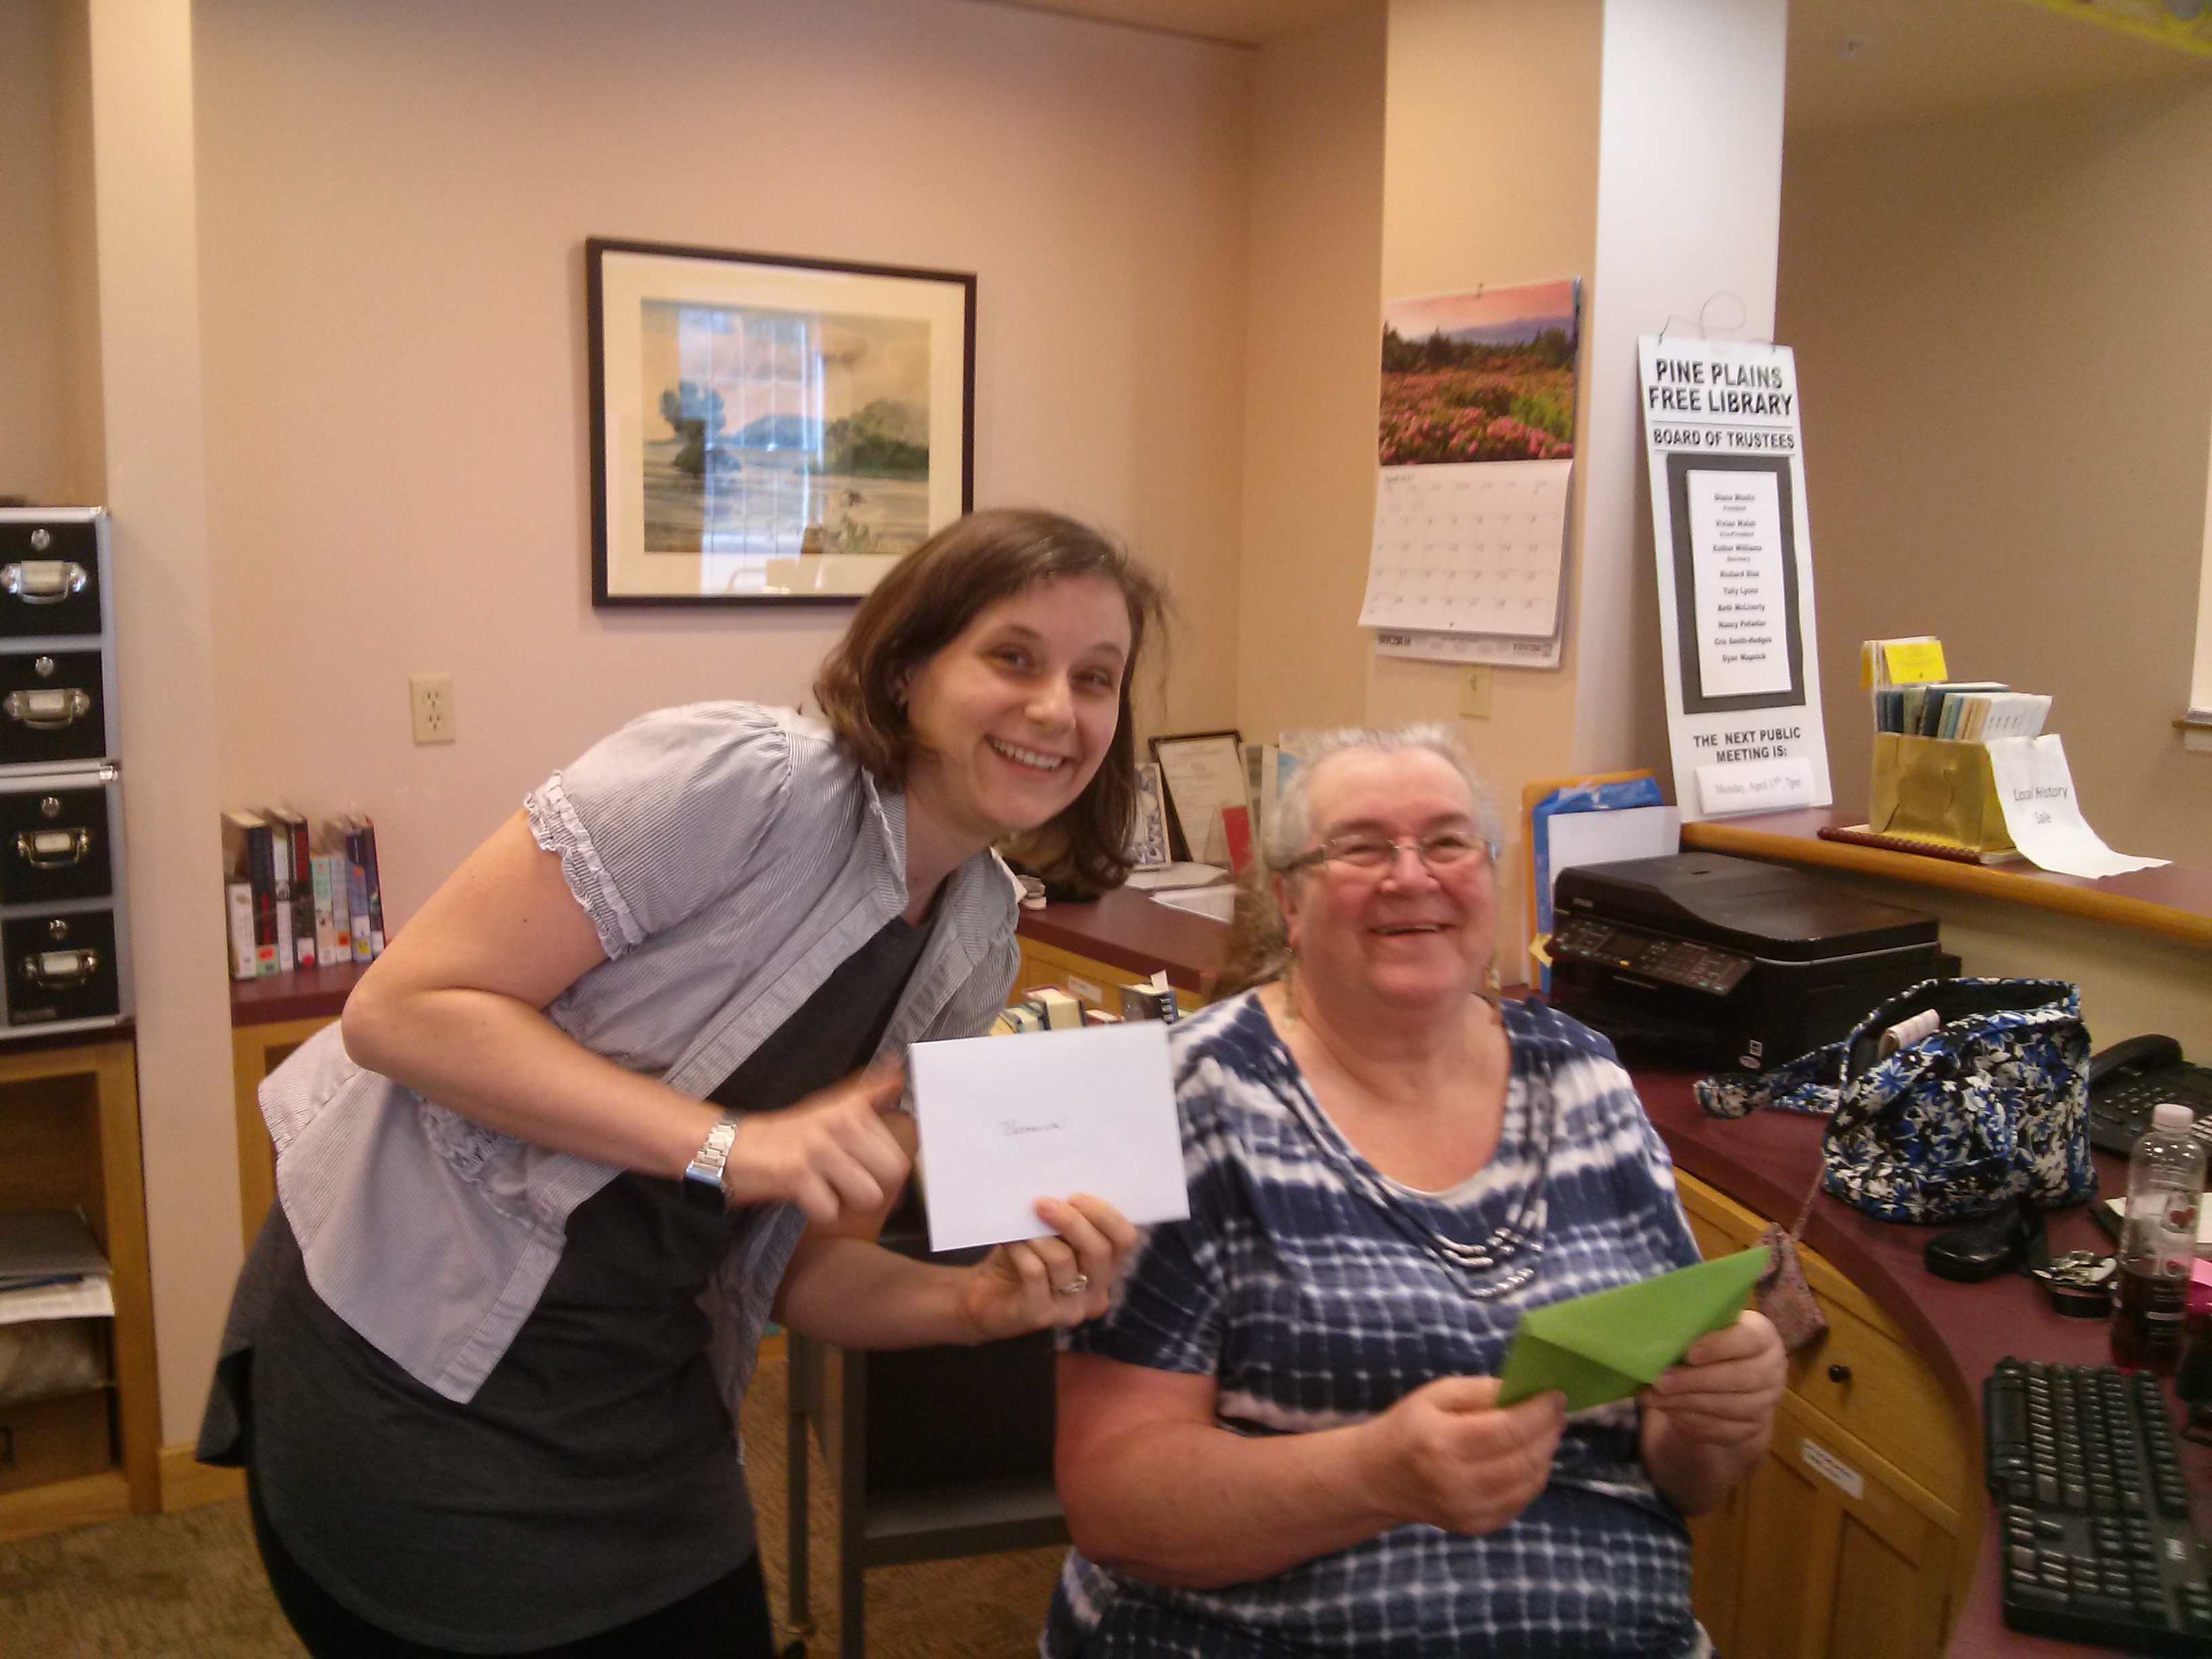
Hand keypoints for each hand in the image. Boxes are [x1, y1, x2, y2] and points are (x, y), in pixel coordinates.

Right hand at [720, 1065, 909, 1223]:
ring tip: (829, 1191)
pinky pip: (831, 1210)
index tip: (867, 1171)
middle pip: (892, 1172)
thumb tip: (898, 1074)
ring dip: (849, 1201)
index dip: (885, 1169)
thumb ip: (867, 1093)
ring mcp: (819, 1148)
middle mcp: (840, 1124)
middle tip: (847, 1183)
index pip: (900, 1151)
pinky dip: (820, 1213)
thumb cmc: (786, 1133)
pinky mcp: (797, 1174)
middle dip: (873, 1185)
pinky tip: (808, 1200)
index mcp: (852, 1109)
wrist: (732, 1147)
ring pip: (868, 1195)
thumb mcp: (830, 1107)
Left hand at [957, 1194, 1138, 1341]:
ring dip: (1037, 1235)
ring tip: (1018, 1224)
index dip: (1105, 1214)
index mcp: (1105, 1269)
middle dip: (1072, 1221)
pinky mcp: (1042, 1316)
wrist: (985, 1300)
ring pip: (1063, 1260)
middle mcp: (1096, 1294)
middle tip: (1042, 1203)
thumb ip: (1064, 1221)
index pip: (1124, 1239)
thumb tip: (1061, 1190)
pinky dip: (1020, 1250)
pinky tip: (1009, 1242)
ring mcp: (1071, 1310)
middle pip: (1099, 1251)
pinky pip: (1035, 1272)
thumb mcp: (1048, 1237)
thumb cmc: (1021, 1260)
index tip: (1075, 1195)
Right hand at [1363, 1376, 1566, 1535]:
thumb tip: (1525, 1392)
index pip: (1508, 1428)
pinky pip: (1521, 1502)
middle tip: (1555, 1412)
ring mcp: (1469, 1511)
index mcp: (1444, 1442)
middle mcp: (1458, 1482)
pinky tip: (1528, 1459)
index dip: (1539, 1411)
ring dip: (1546, 1454)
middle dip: (1549, 1431)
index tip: (1556, 1395)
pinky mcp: (1477, 1527)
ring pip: (1530, 1483)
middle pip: (1525, 1458)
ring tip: (1545, 1433)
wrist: (1378, 1478)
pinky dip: (1533, 1478)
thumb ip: (1480, 1391)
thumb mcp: (1436, 1395)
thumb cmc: (1408, 1427)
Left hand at [1641, 1310, 1785, 1447]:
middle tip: (1660, 1381)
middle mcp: (1772, 1369)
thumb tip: (1660, 1335)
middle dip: (1694, 1381)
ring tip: (1655, 1397)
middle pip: (1737, 1377)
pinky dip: (1692, 1420)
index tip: (1688, 1353)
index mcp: (1763, 1336)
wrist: (1731, 1378)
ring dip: (1687, 1403)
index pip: (1748, 1339)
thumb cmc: (1712, 1344)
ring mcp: (1766, 1402)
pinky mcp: (1753, 1427)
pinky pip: (1723, 1429)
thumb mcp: (1709, 1328)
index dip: (1719, 1346)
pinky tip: (1669, 1410)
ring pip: (1728, 1406)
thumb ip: (1694, 1329)